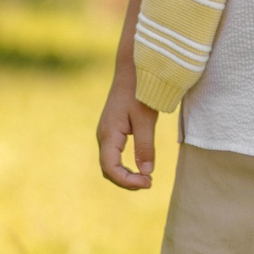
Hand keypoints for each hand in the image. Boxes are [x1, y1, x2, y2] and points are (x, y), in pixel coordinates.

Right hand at [97, 69, 157, 189]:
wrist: (133, 69)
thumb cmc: (140, 91)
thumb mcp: (145, 119)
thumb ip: (145, 146)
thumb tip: (147, 172)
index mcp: (108, 134)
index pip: (111, 168)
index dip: (128, 180)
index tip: (149, 182)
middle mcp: (103, 136)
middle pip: (108, 170)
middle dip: (127, 181)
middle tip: (149, 183)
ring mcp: (106, 134)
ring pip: (110, 164)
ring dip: (126, 175)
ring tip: (146, 179)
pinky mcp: (113, 131)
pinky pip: (114, 155)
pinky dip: (125, 166)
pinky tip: (140, 167)